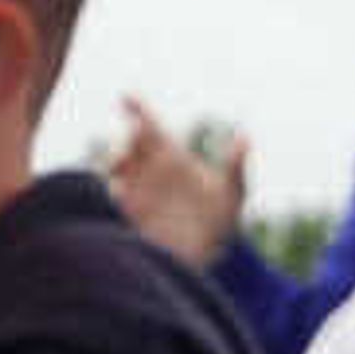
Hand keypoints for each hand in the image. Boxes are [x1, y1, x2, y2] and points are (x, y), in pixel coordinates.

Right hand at [107, 98, 248, 267]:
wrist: (207, 256)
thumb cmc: (221, 219)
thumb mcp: (233, 193)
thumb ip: (235, 166)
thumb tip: (246, 139)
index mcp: (171, 156)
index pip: (148, 124)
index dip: (135, 107)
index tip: (125, 97)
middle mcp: (148, 170)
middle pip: (128, 144)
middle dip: (126, 143)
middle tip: (133, 147)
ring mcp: (135, 192)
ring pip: (112, 168)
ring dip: (113, 165)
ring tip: (121, 174)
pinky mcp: (128, 215)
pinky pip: (109, 198)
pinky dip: (108, 192)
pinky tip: (118, 195)